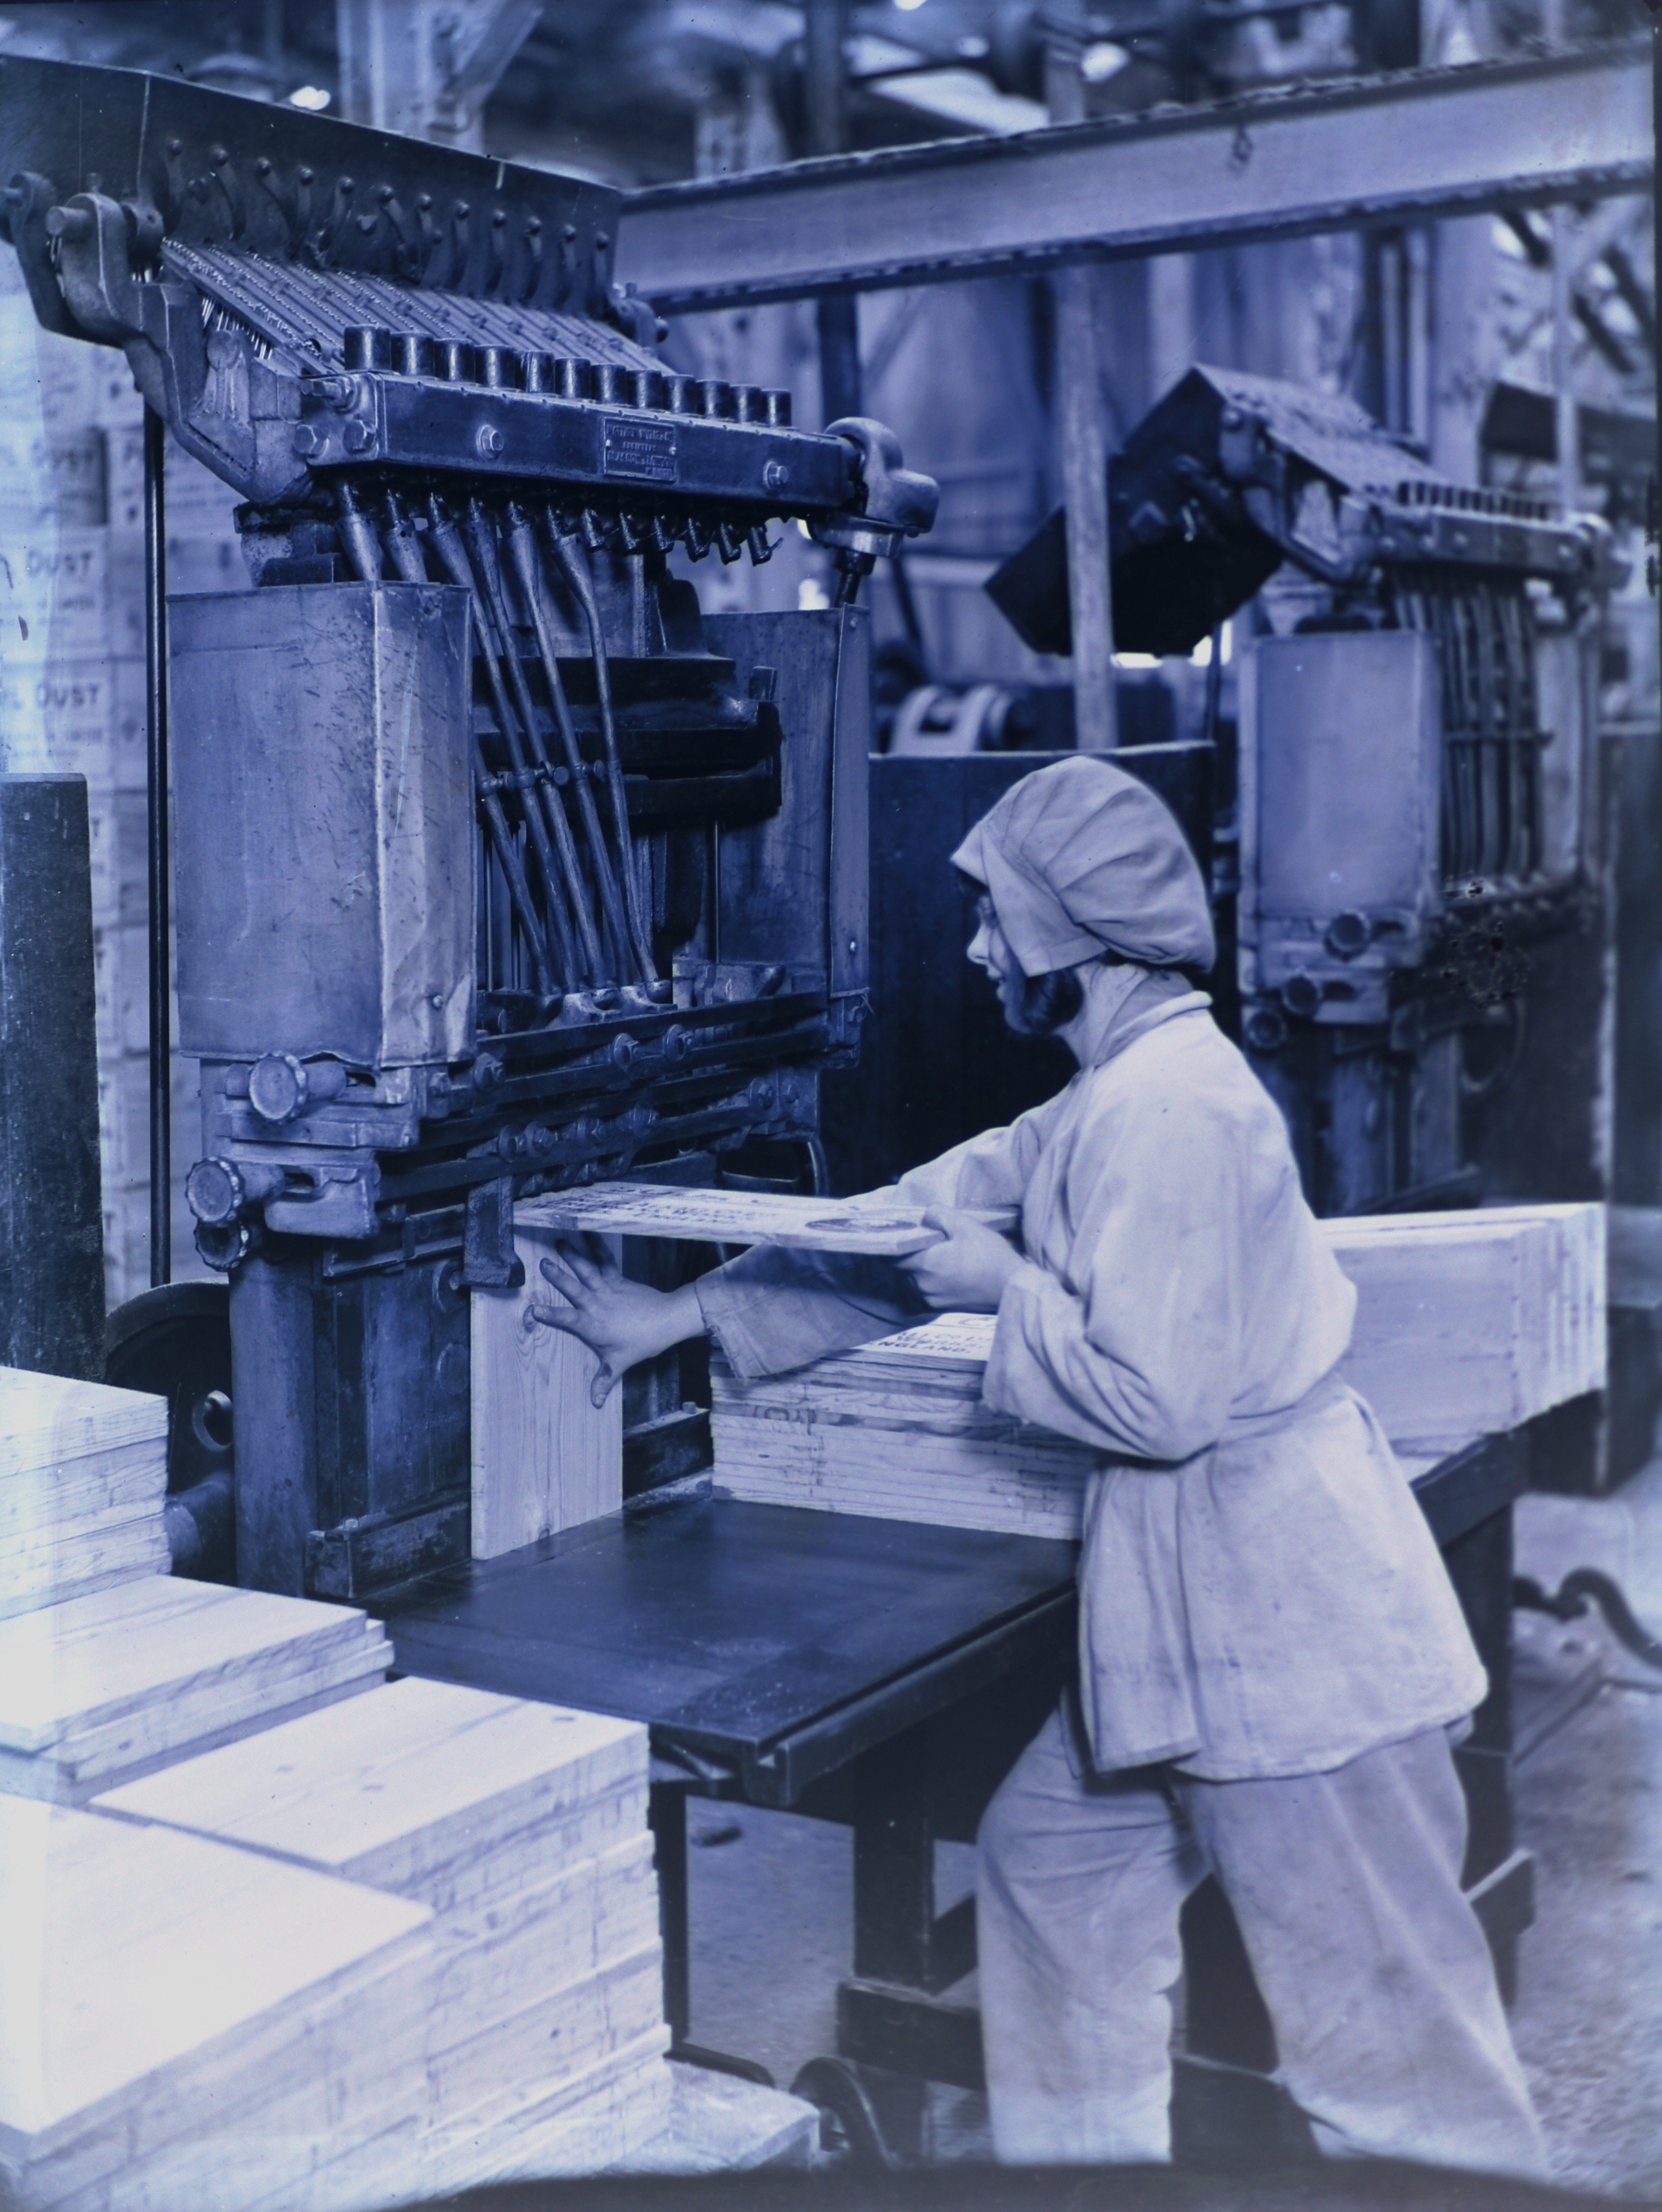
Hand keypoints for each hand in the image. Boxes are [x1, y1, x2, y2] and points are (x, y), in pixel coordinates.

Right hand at [529, 1235, 703, 1406]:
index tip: (533, 1309)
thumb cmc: (641, 1343)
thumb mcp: (620, 1363)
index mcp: (593, 1325)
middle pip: (574, 1288)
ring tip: (559, 1242)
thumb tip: (595, 1403)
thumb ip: (604, 1381)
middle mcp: (597, 1304)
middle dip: (558, 1276)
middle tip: (543, 1264)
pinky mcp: (618, 1278)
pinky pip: (605, 1260)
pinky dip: (597, 1246)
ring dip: (573, 1255)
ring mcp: (607, 1288)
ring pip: (587, 1270)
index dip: (550, 1314)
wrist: (666, 1320)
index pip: (567, 1319)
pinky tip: (589, 1232)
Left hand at [898, 1207, 1023, 1312]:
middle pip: (903, 1267)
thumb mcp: (966, 1225)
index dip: (899, 1242)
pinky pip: (927, 1291)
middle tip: (931, 1243)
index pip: (894, 1254)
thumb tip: (924, 1215)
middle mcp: (922, 1285)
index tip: (909, 1234)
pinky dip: (932, 1282)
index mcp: (924, 1263)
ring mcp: (931, 1299)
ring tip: (942, 1258)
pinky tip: (949, 1273)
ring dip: (922, 1269)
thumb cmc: (989, 1255)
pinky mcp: (942, 1308)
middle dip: (912, 1255)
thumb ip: (938, 1214)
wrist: (1011, 1287)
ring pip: (915, 1280)